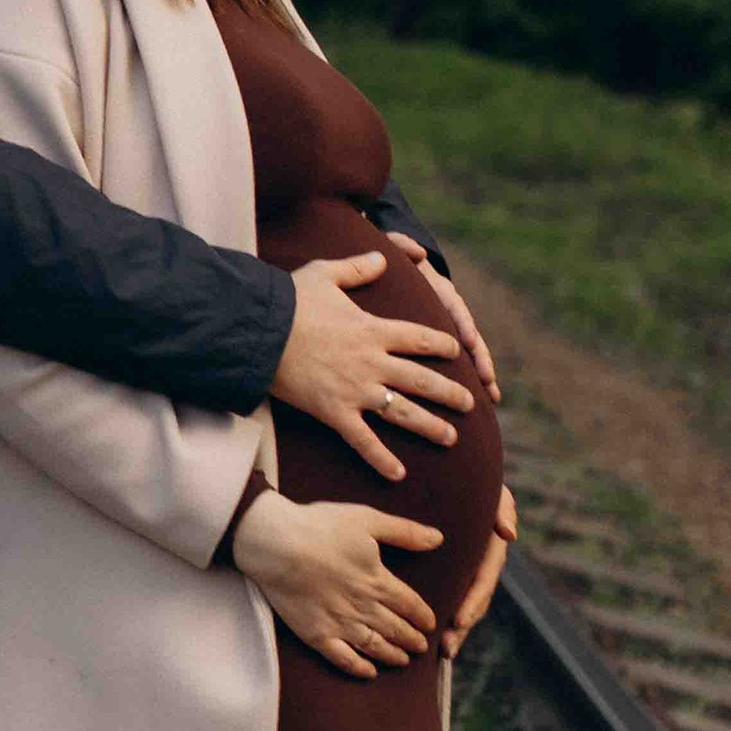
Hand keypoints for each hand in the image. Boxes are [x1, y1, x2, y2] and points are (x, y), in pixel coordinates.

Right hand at [233, 490, 442, 677]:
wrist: (274, 543)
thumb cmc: (319, 526)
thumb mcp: (367, 519)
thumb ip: (404, 532)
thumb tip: (438, 538)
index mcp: (378, 580)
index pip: (410, 605)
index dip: (423, 616)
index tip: (430, 624)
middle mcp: (363, 607)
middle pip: (396, 629)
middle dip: (412, 639)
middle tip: (421, 646)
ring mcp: (340, 623)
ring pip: (375, 646)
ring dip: (393, 655)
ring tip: (403, 661)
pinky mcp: (316, 634)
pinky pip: (343, 659)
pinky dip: (359, 668)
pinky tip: (369, 673)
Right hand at [269, 251, 473, 480]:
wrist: (259, 332)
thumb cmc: (288, 301)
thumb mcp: (324, 274)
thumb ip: (357, 268)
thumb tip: (381, 256)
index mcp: (374, 329)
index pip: (420, 338)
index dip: (443, 344)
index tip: (457, 350)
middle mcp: (373, 362)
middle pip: (423, 380)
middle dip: (451, 392)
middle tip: (471, 404)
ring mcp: (357, 391)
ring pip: (405, 413)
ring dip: (431, 426)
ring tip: (452, 437)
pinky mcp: (335, 412)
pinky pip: (364, 441)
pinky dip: (382, 460)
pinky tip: (399, 475)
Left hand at [386, 234, 499, 400]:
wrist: (391, 265)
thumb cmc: (390, 259)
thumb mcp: (392, 247)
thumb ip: (402, 245)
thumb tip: (418, 251)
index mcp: (437, 289)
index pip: (454, 307)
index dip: (462, 324)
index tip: (469, 342)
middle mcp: (448, 310)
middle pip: (468, 336)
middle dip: (479, 359)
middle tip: (489, 383)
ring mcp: (446, 325)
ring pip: (466, 353)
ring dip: (479, 375)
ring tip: (491, 399)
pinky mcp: (437, 340)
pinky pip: (452, 362)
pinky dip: (465, 379)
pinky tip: (474, 401)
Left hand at [443, 487, 518, 660]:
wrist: (450, 471)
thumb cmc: (474, 478)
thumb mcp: (491, 488)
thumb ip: (503, 506)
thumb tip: (510, 535)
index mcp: (490, 546)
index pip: (484, 579)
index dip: (473, 602)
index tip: (459, 621)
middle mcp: (479, 560)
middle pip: (474, 600)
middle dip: (463, 626)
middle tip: (446, 648)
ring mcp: (466, 567)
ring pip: (461, 602)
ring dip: (454, 628)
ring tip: (439, 651)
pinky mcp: (449, 568)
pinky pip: (446, 593)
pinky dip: (440, 613)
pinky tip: (423, 630)